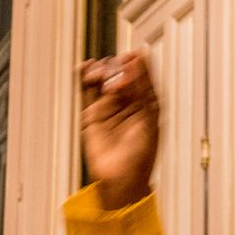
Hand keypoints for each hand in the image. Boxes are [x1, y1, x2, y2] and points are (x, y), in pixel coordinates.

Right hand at [78, 52, 158, 209]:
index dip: (137, 64)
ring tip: (100, 73)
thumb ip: (143, 89)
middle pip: (122, 75)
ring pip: (105, 81)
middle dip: (118, 70)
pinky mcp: (93, 115)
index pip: (142, 76)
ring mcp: (110, 108)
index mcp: (148, 104)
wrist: (121, 180)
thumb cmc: (141, 157)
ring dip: (102, 71)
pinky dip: (85, 78)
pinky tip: (86, 67)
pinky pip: (88, 92)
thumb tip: (139, 62)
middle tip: (117, 77)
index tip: (132, 55)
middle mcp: (129, 104)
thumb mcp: (149, 119)